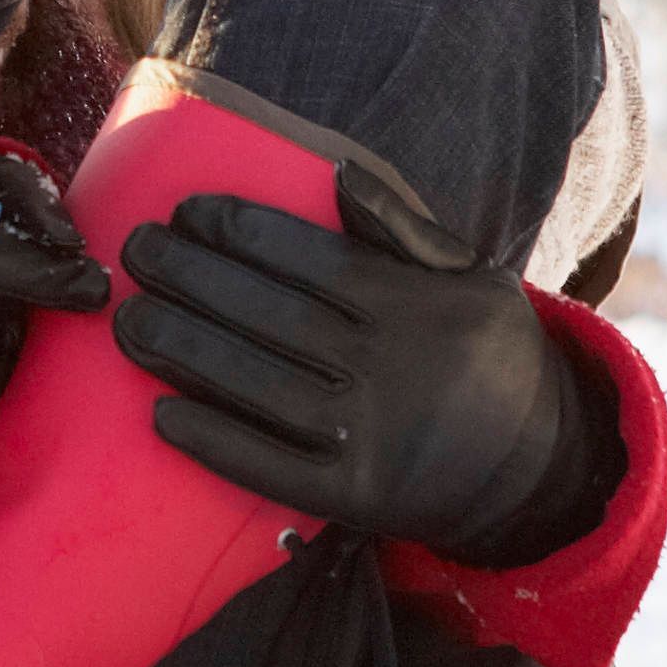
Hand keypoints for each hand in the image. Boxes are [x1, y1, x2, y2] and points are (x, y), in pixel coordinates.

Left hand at [114, 162, 601, 564]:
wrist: (539, 471)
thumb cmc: (494, 358)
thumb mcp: (475, 279)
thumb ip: (404, 228)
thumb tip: (337, 171)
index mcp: (414, 306)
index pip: (310, 258)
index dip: (240, 232)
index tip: (184, 212)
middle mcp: (390, 367)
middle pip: (269, 315)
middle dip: (191, 278)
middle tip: (133, 250)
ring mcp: (371, 435)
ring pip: (257, 385)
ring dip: (183, 351)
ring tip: (127, 319)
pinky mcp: (355, 495)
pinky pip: (271, 466)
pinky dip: (213, 440)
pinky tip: (162, 412)